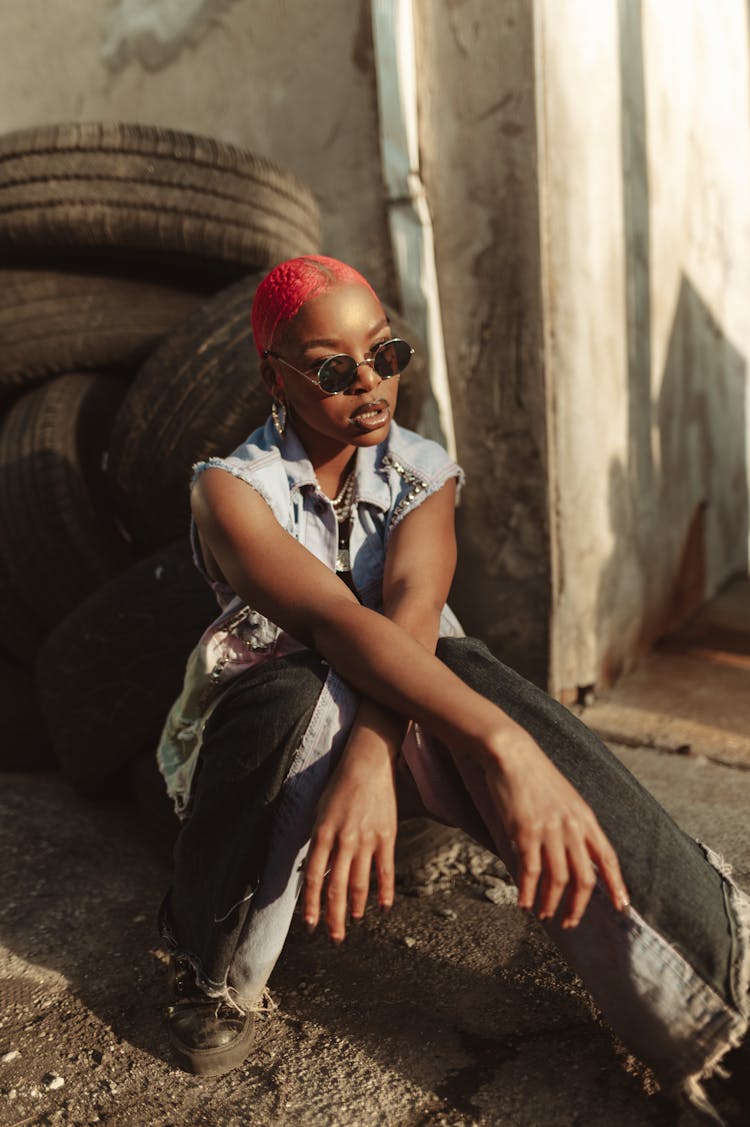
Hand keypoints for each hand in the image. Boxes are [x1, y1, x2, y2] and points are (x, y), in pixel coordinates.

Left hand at [303, 731, 397, 941]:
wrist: (368, 762)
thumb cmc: (339, 785)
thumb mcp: (320, 811)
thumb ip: (319, 841)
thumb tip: (318, 871)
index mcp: (323, 833)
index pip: (313, 877)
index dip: (311, 904)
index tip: (310, 924)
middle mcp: (344, 840)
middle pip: (337, 887)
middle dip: (334, 916)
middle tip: (333, 937)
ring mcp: (368, 840)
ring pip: (360, 884)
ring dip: (356, 907)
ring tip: (353, 922)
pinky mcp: (387, 837)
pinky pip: (385, 871)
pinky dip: (384, 892)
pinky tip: (383, 908)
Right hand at [484, 731, 629, 928]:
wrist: (512, 754)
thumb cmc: (535, 775)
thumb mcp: (565, 798)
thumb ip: (572, 824)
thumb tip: (574, 853)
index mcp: (585, 818)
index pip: (608, 858)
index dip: (616, 885)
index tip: (621, 906)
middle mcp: (572, 826)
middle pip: (584, 877)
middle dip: (578, 905)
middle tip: (569, 922)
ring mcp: (549, 830)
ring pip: (557, 879)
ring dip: (551, 903)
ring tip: (544, 915)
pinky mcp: (526, 831)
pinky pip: (530, 871)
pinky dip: (527, 891)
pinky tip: (523, 902)